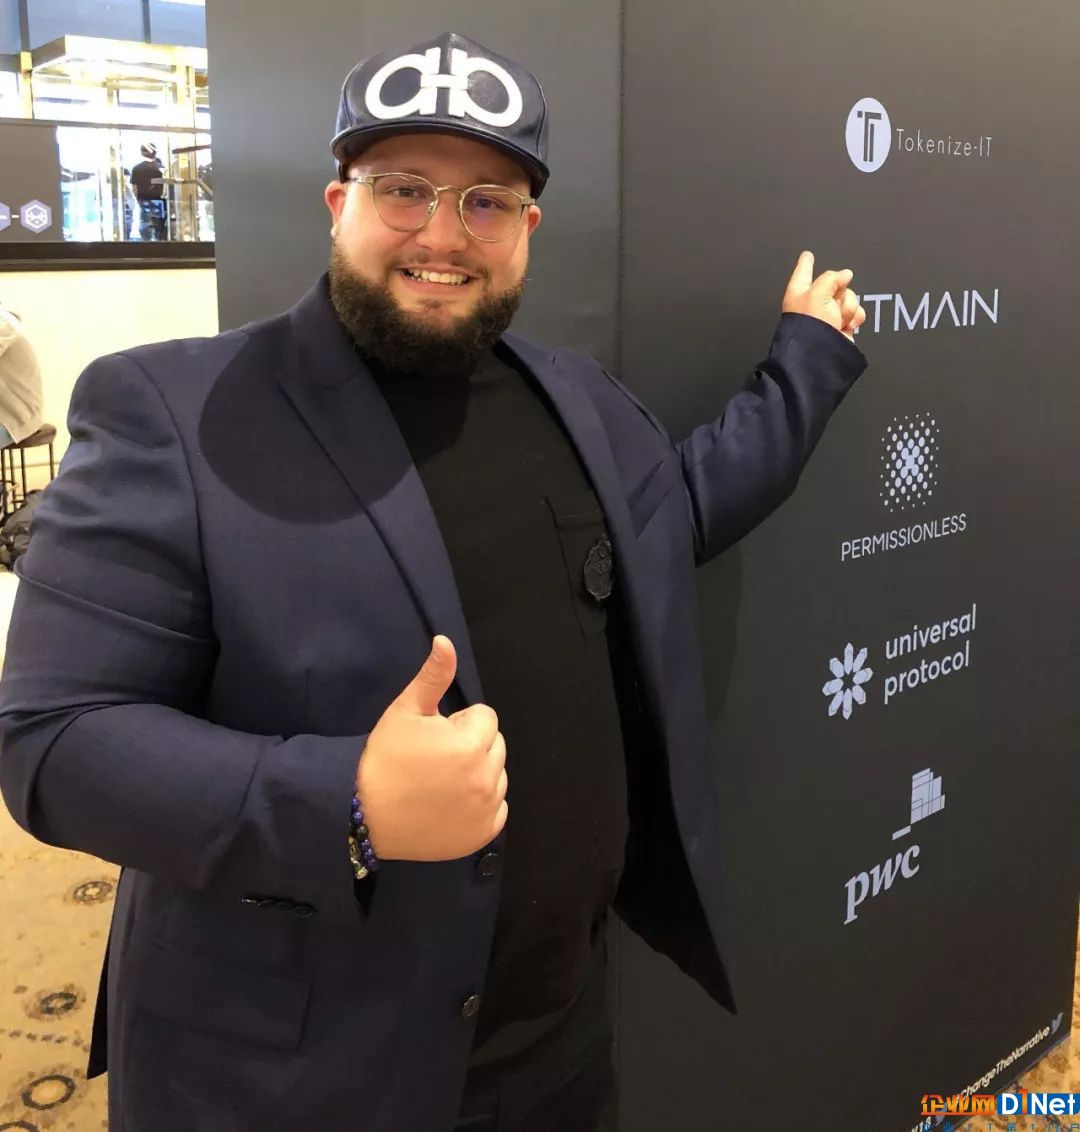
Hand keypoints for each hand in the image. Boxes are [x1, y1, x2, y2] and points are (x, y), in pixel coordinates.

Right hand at [355, 636, 507, 861]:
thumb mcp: (406, 711)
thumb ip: (433, 676)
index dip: (458, 722)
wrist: (365, 817)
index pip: (485, 718)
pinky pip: (497, 808)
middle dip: (472, 745)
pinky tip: (450, 804)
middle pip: (495, 745)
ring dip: (478, 773)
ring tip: (441, 781)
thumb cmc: (385, 759)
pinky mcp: (483, 834)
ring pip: (497, 775)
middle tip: (435, 758)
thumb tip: (446, 641)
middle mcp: (486, 778)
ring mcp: (487, 809)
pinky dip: (481, 805)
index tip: (433, 737)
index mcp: (471, 744)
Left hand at [782, 250, 865, 342]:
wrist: (821, 353)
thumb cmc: (811, 323)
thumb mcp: (818, 292)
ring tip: (837, 320)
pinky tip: (846, 325)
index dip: (805, 263)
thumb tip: (846, 274)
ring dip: (847, 307)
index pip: (803, 272)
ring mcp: (829, 315)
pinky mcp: (842, 325)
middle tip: (832, 305)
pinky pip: (856, 312)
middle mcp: (813, 302)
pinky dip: (854, 317)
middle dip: (840, 292)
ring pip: (849, 297)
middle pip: (835, 284)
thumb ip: (832, 278)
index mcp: (799, 292)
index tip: (807, 254)